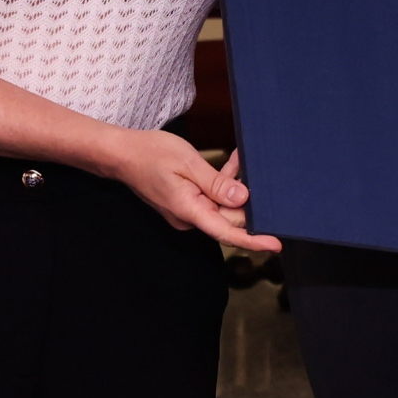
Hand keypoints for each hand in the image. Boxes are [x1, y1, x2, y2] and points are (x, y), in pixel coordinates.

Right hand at [105, 129, 277, 253]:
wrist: (122, 154)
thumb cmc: (150, 154)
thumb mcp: (188, 163)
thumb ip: (217, 184)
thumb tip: (243, 199)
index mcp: (189, 210)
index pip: (226, 233)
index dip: (253, 240)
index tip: (275, 244)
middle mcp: (188, 217)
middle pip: (227, 217)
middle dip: (245, 198)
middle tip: (257, 174)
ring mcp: (186, 211)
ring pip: (221, 206)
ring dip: (233, 187)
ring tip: (240, 160)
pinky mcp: (185, 203)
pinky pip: (210, 199)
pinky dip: (221, 184)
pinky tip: (230, 164)